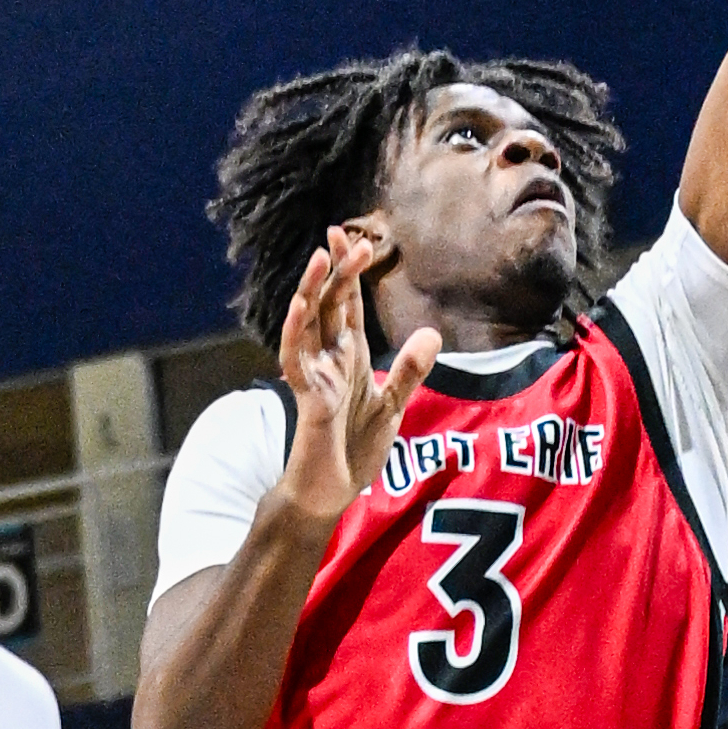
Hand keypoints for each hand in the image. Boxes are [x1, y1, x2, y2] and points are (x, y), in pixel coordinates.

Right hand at [274, 230, 441, 527]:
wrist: (331, 494)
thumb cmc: (353, 450)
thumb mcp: (393, 405)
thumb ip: (410, 370)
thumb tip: (431, 332)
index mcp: (350, 358)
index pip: (346, 305)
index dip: (350, 273)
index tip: (355, 237)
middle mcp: (329, 360)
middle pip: (328, 304)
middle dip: (336, 270)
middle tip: (345, 234)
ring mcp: (315, 376)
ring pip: (307, 323)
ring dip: (311, 289)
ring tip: (319, 257)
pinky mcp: (309, 398)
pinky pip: (297, 360)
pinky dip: (296, 333)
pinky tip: (300, 308)